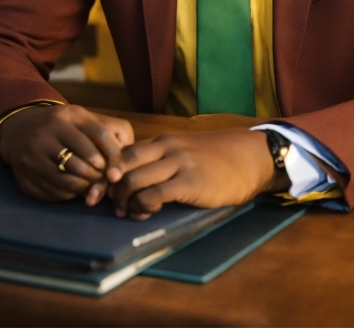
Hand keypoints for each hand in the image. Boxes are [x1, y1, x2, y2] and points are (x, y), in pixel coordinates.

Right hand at [0, 104, 133, 202]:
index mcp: (69, 115)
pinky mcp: (26, 177)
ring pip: (72, 181)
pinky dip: (70, 194)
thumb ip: (111, 136)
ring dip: (86, 186)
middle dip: (100, 174)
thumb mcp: (86, 121)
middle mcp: (49, 132)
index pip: (100, 135)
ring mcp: (34, 155)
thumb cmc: (66, 128)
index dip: (114, 157)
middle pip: (87, 162)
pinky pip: (57, 193)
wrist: (21, 131)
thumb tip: (120, 171)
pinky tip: (71, 186)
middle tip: (101, 177)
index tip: (117, 171)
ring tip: (88, 181)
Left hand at [106, 130, 289, 218]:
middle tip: (115, 206)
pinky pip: (153, 195)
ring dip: (125, 202)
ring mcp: (177, 164)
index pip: (122, 153)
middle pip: (122, 165)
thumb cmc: (217, 158)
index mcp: (162, 141)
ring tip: (131, 213)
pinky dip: (143, 207)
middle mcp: (166, 148)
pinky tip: (149, 213)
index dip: (108, 174)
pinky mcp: (190, 183)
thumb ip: (161, 160)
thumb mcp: (185, 151)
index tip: (103, 192)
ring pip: (133, 181)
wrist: (250, 157)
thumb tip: (133, 181)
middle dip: (111, 189)